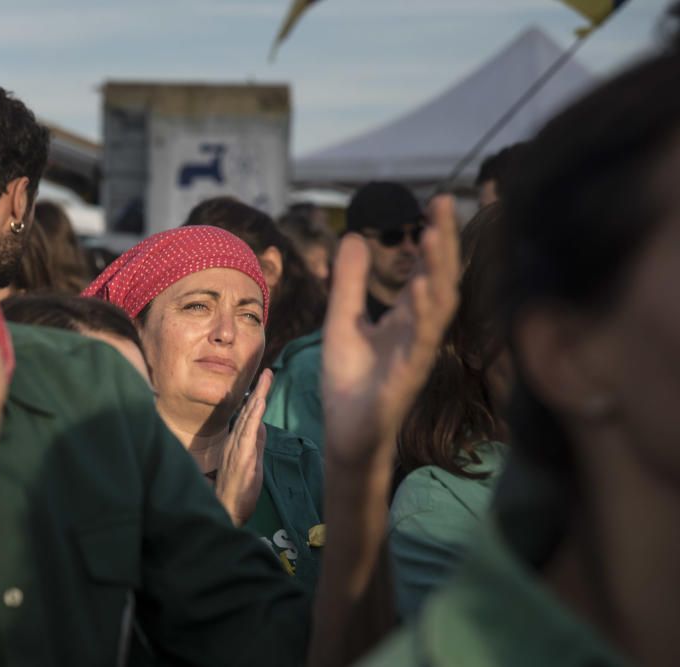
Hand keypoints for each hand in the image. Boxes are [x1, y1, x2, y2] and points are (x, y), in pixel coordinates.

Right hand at [215, 369, 272, 525]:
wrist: (228, 510)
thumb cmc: (239, 491)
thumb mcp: (253, 463)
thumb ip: (257, 443)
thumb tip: (262, 424)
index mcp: (239, 442)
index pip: (250, 415)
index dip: (258, 397)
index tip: (266, 379)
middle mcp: (236, 441)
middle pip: (249, 411)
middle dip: (260, 390)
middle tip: (268, 371)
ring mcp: (237, 448)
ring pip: (249, 419)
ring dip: (258, 399)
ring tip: (265, 381)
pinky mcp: (241, 458)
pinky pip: (248, 434)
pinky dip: (253, 418)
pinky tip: (259, 405)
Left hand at [322, 196, 459, 468]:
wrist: (344, 432)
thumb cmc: (349, 380)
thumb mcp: (342, 321)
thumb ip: (349, 283)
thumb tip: (356, 235)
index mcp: (405, 318)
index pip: (426, 269)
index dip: (433, 237)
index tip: (437, 201)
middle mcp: (418, 331)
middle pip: (441, 279)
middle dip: (445, 242)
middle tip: (446, 202)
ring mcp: (417, 353)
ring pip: (438, 307)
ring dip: (439, 271)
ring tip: (436, 234)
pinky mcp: (408, 376)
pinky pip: (421, 342)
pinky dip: (423, 315)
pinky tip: (421, 289)